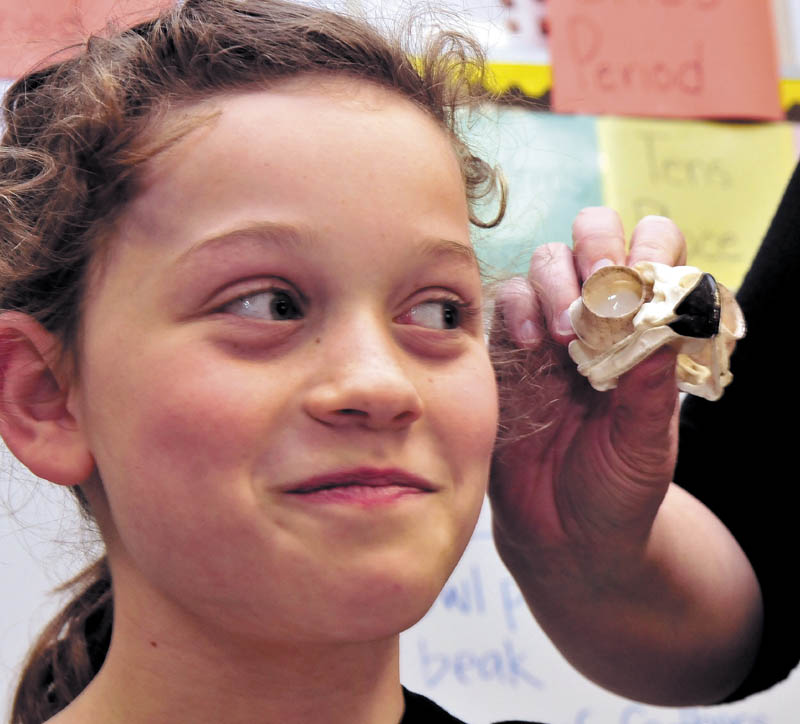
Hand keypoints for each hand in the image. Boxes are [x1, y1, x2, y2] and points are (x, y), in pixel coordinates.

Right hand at [490, 208, 686, 576]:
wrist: (561, 538)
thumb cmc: (616, 491)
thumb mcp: (647, 445)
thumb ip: (653, 387)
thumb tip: (666, 316)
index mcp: (645, 335)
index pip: (655, 255)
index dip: (650, 250)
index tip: (641, 286)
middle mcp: (597, 322)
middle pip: (594, 238)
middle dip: (596, 248)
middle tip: (599, 287)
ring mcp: (547, 333)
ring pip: (545, 262)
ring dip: (555, 281)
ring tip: (565, 336)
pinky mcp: (505, 353)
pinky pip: (503, 304)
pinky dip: (515, 310)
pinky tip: (531, 345)